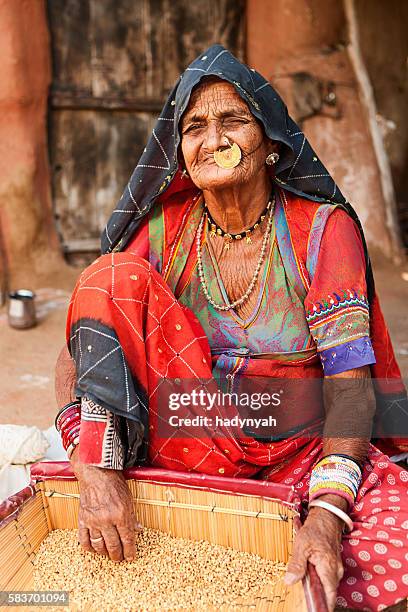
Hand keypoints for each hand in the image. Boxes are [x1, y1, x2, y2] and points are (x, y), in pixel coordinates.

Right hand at [71, 446, 141, 561]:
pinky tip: (93, 550)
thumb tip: (138, 530)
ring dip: (104, 553)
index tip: (131, 558)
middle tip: (120, 560)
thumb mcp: (129, 499)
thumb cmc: (114, 483)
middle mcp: (107, 520)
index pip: (127, 539)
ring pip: (99, 545)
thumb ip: (132, 516)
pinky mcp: (82, 520)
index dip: (130, 551)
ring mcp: (93, 521)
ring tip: (108, 555)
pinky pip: (84, 540)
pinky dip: (88, 548)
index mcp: (121, 514)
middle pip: (113, 545)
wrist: (96, 473)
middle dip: (118, 555)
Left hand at [285, 502, 343, 610]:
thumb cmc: (315, 530)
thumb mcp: (301, 545)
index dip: (322, 605)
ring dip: (316, 584)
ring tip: (306, 575)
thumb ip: (296, 565)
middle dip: (316, 593)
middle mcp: (336, 571)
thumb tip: (290, 581)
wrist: (327, 517)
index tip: (313, 609)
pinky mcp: (334, 565)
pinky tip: (310, 570)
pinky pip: (327, 577)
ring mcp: (336, 569)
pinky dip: (319, 577)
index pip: (330, 597)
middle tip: (304, 591)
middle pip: (327, 592)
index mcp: (329, 569)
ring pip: (327, 585)